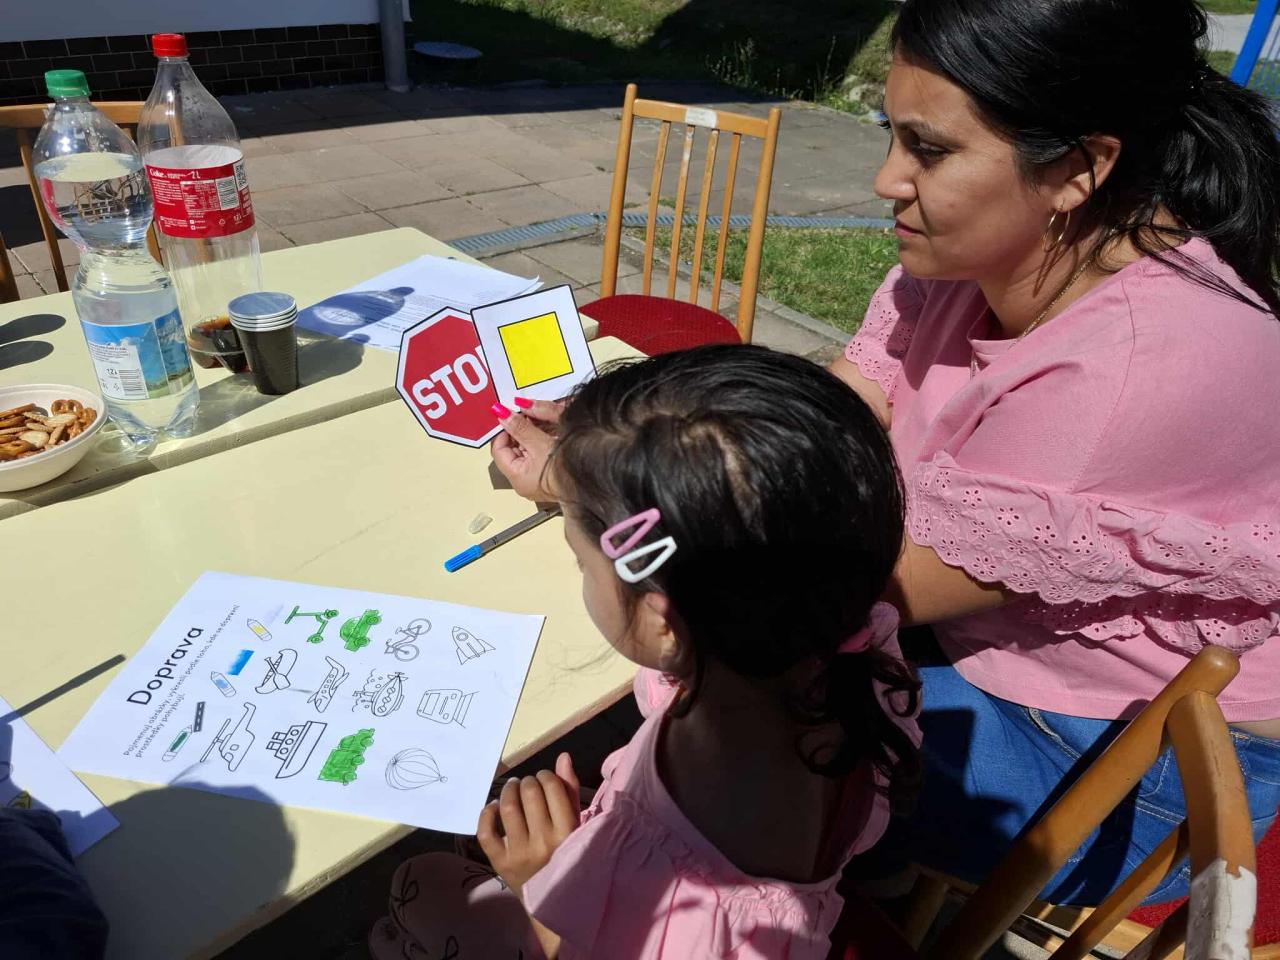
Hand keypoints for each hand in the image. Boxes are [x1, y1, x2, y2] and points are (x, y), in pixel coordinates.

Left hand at [476, 753, 580, 895]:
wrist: (553, 902)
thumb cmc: (567, 857)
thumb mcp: (575, 826)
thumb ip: (569, 791)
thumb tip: (562, 757)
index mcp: (567, 832)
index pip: (552, 788)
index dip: (545, 776)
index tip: (544, 778)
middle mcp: (543, 842)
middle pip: (529, 794)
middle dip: (528, 781)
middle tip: (528, 784)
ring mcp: (519, 853)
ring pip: (507, 808)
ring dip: (509, 790)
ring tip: (513, 788)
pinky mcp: (500, 863)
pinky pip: (486, 832)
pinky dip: (487, 813)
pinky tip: (494, 807)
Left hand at [490, 398, 565, 500]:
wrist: (595, 475)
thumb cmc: (567, 468)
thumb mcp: (539, 442)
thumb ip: (519, 427)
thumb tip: (502, 414)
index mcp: (517, 478)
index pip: (498, 449)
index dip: (502, 430)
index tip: (510, 415)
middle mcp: (525, 481)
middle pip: (513, 449)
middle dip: (519, 429)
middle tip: (526, 413)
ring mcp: (538, 478)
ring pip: (528, 449)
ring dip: (531, 432)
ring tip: (540, 418)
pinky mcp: (550, 473)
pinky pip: (540, 452)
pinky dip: (541, 439)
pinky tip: (550, 428)